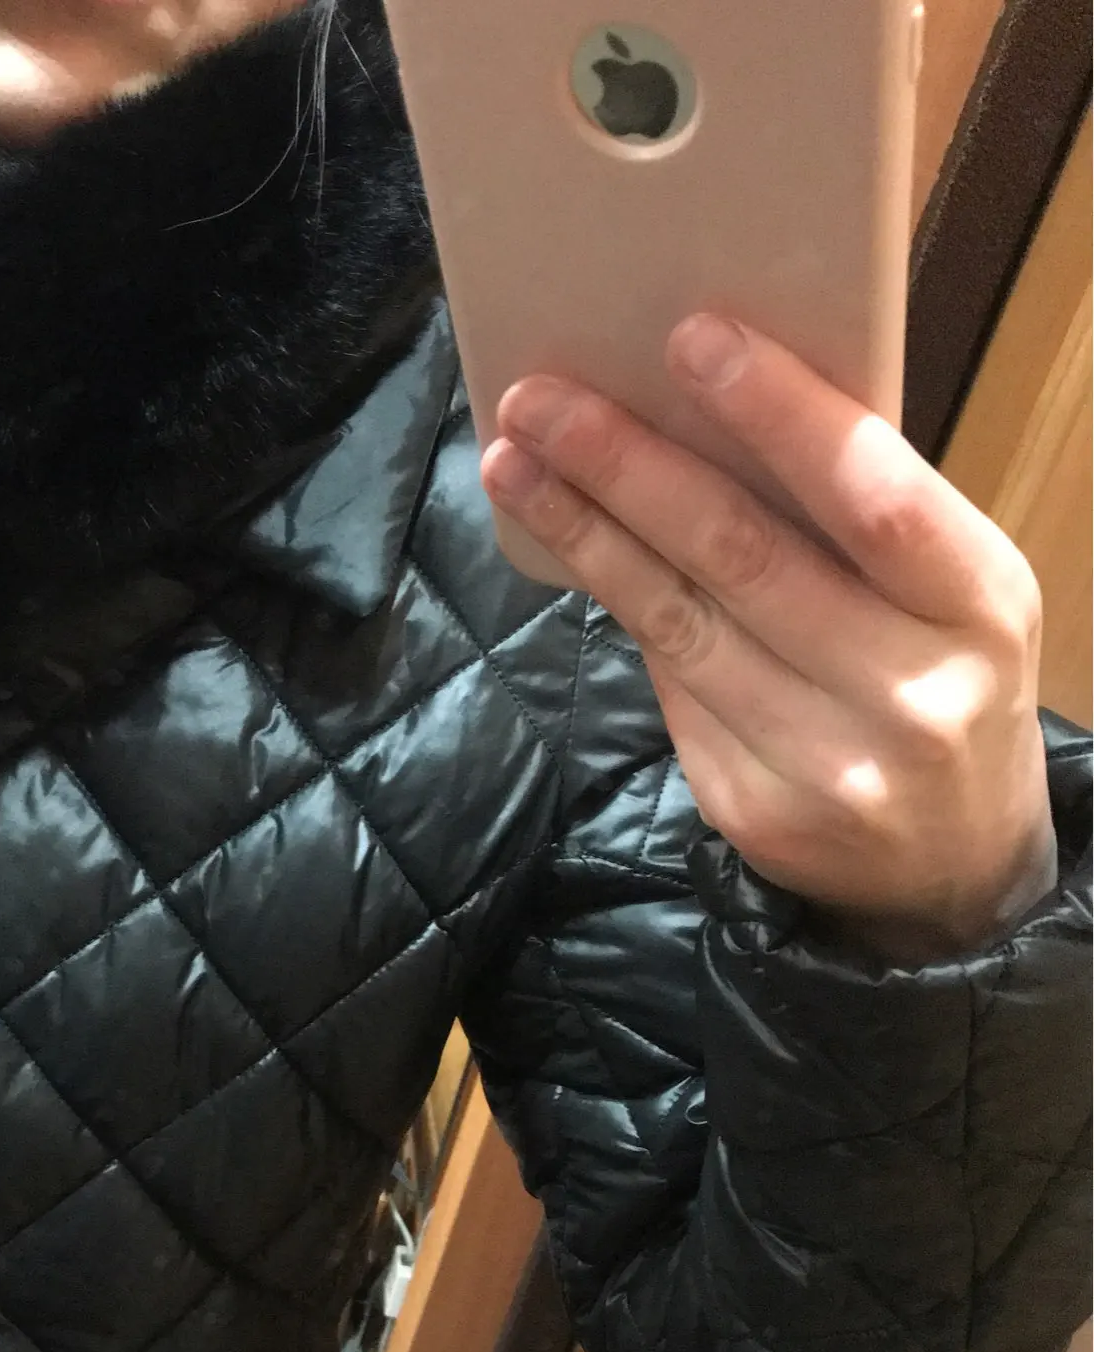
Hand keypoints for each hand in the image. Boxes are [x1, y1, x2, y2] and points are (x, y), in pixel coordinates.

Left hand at [481, 315, 1057, 961]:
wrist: (958, 869)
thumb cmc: (950, 685)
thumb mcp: (956, 596)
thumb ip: (865, 520)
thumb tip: (710, 415)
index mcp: (980, 607)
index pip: (874, 495)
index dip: (779, 414)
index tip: (691, 339)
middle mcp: (909, 693)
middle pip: (742, 558)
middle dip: (628, 467)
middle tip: (541, 401)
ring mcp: (826, 764)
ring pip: (679, 625)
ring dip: (586, 534)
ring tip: (514, 465)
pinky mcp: (752, 811)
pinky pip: (671, 688)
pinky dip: (624, 611)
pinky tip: (578, 552)